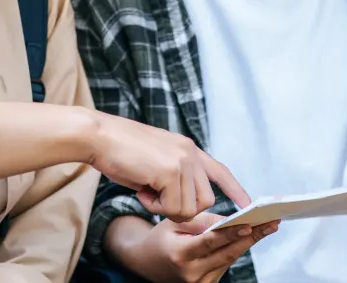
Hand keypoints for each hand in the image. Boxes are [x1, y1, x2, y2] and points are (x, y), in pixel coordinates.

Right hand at [88, 112, 250, 222]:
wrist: (99, 136)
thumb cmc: (120, 151)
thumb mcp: (156, 160)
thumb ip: (175, 175)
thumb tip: (188, 204)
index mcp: (188, 148)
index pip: (219, 171)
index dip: (234, 189)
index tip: (247, 204)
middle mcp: (190, 153)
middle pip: (205, 200)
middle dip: (183, 209)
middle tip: (156, 198)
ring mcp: (182, 162)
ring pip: (189, 208)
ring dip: (166, 208)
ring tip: (146, 190)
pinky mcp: (170, 172)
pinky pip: (172, 208)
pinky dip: (154, 206)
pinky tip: (141, 189)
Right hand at [127, 213, 278, 282]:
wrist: (147, 262)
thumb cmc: (162, 237)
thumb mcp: (175, 222)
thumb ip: (201, 221)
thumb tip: (229, 220)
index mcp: (179, 254)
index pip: (210, 242)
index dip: (230, 234)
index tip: (249, 225)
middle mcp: (191, 273)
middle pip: (227, 253)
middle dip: (252, 236)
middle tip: (271, 222)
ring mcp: (200, 282)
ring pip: (230, 259)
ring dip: (250, 242)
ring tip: (268, 225)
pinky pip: (226, 263)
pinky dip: (238, 248)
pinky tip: (253, 235)